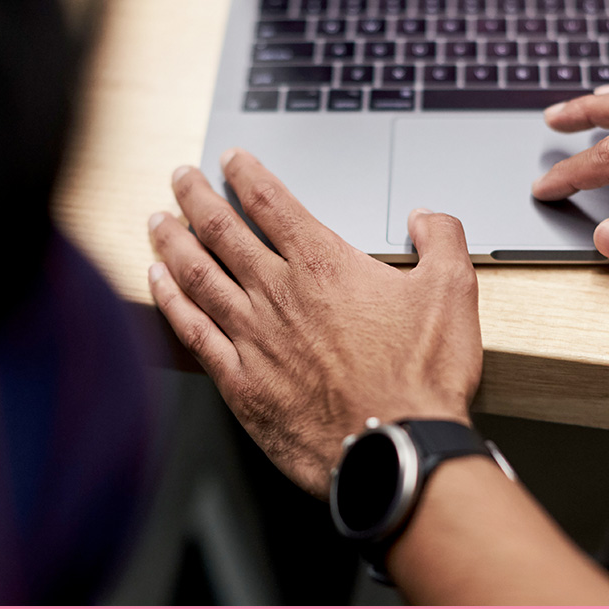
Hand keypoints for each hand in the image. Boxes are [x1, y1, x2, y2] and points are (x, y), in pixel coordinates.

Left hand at [148, 149, 481, 497]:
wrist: (395, 450)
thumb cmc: (422, 377)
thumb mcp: (452, 293)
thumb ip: (441, 241)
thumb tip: (426, 216)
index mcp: (323, 265)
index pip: (271, 203)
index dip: (246, 174)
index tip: (230, 158)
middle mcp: (278, 294)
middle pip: (222, 232)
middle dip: (196, 197)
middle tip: (180, 177)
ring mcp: (252, 338)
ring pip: (198, 275)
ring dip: (173, 242)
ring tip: (156, 220)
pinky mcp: (240, 382)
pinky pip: (193, 331)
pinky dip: (170, 301)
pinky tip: (157, 283)